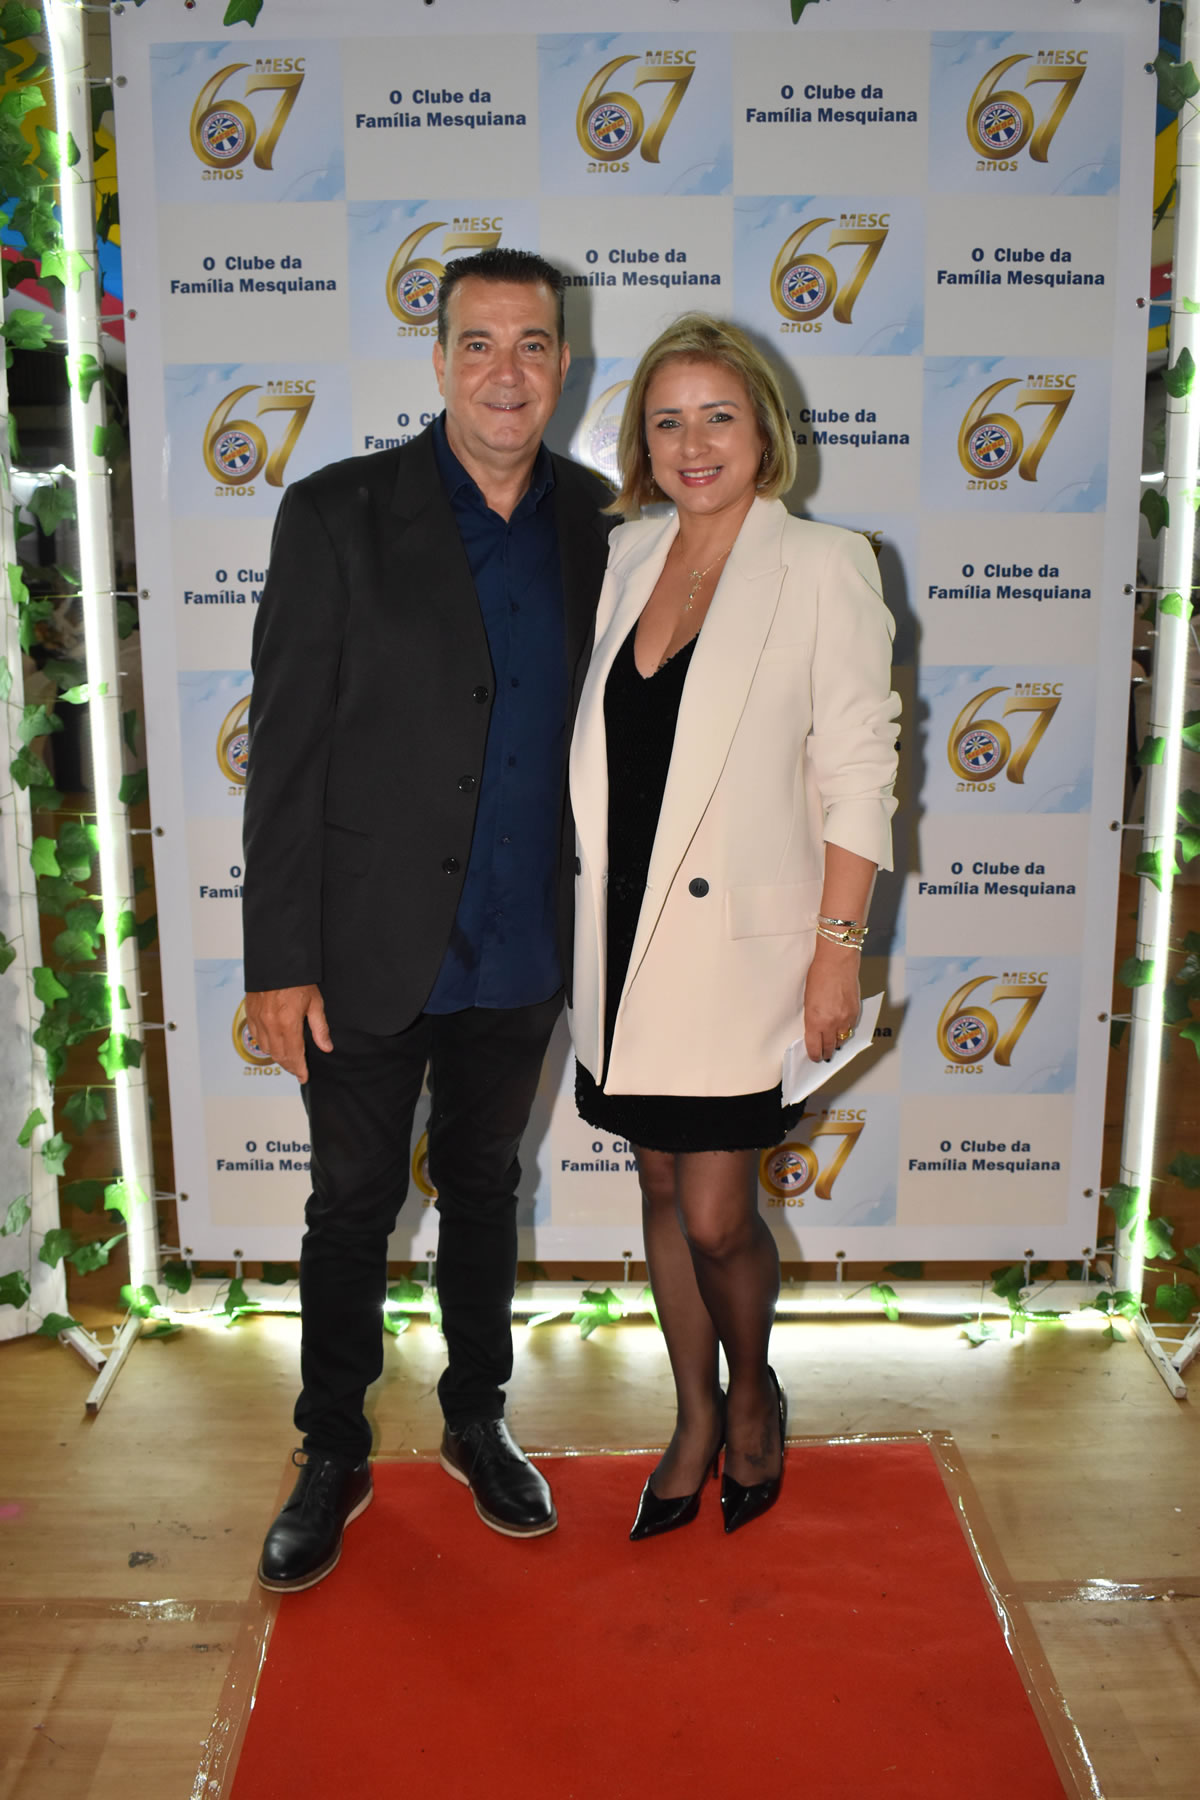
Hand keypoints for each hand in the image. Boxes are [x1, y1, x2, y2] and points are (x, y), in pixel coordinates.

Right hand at [244, 985, 331, 1082]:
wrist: (276, 962)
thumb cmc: (297, 980)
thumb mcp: (315, 1003)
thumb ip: (320, 1028)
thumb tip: (326, 1047)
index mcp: (288, 1024)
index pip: (294, 1055)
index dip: (299, 1069)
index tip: (303, 1077)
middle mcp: (270, 1025)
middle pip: (279, 1055)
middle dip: (289, 1066)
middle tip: (297, 1070)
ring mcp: (258, 1020)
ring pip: (266, 1048)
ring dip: (277, 1056)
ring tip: (287, 1058)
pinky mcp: (250, 1014)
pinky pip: (256, 1036)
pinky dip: (264, 1044)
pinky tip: (272, 1044)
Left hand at [803, 944, 860, 1063]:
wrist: (837, 962)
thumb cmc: (819, 976)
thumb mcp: (808, 1001)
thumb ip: (812, 1019)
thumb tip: (815, 1031)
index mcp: (815, 1020)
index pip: (814, 1047)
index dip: (814, 1055)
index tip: (814, 1057)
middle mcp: (831, 1023)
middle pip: (829, 1047)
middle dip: (826, 1052)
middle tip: (824, 1055)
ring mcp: (845, 1019)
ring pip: (842, 1040)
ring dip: (837, 1042)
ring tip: (833, 1042)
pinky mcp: (856, 1013)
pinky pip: (851, 1029)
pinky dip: (845, 1030)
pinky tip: (841, 1028)